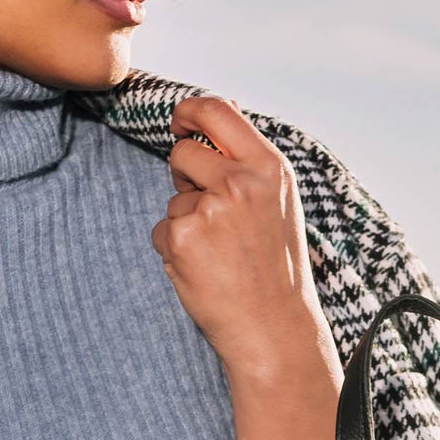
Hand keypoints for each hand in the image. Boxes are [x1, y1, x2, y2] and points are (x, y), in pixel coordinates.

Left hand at [150, 94, 331, 383]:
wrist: (274, 329)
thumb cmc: (276, 269)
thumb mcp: (277, 203)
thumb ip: (247, 162)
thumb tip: (213, 116)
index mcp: (269, 168)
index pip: (216, 110)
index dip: (189, 112)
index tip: (180, 124)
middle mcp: (240, 183)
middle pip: (184, 152)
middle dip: (186, 177)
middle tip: (213, 216)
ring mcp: (210, 211)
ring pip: (174, 199)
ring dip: (186, 223)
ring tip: (221, 255)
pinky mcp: (182, 238)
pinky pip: (162, 230)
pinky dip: (176, 250)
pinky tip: (206, 271)